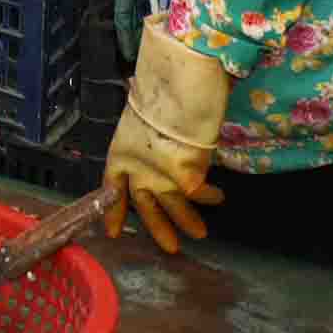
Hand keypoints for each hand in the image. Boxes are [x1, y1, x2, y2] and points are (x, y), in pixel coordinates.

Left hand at [100, 25, 230, 254]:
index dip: (113, 211)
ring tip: (201, 233)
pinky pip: (199, 193)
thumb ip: (147, 133)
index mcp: (120, 150)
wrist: (177, 85)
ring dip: (188, 221)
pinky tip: (219, 196)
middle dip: (157, 227)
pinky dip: (210, 196)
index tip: (114, 233)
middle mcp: (137, 168)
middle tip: (170, 248)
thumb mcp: (143, 114)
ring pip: (174, 206)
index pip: (112, 187)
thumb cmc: (161, 90)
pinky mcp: (185, 178)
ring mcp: (160, 175)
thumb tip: (157, 133)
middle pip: (144, 204)